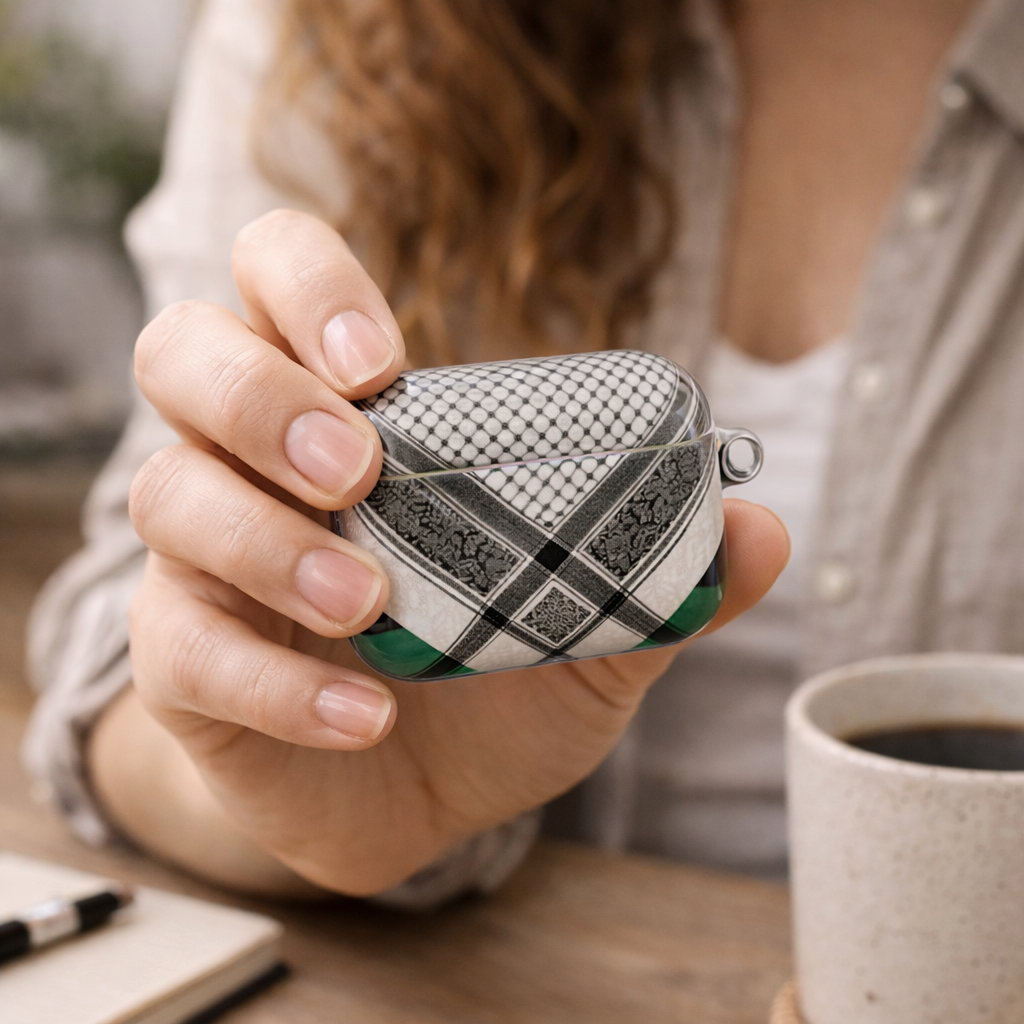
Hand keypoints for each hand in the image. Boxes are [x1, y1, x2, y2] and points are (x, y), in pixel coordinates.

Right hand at [117, 210, 788, 894]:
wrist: (419, 799)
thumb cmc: (488, 685)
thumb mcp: (586, 627)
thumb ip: (656, 574)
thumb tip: (759, 529)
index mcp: (343, 413)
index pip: (275, 277)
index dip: (307, 282)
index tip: (378, 357)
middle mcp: (252, 463)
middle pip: (180, 354)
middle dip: (260, 392)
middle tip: (358, 464)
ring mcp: (203, 561)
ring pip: (167, 496)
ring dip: (272, 542)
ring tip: (373, 602)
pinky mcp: (181, 665)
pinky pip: (186, 650)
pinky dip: (279, 682)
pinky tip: (364, 713)